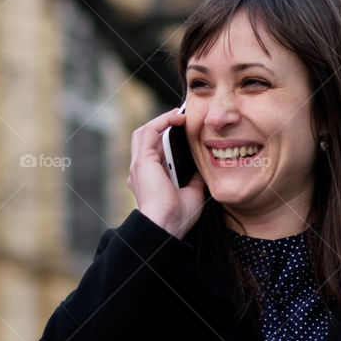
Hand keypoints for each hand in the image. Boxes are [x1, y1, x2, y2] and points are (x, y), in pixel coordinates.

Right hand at [127, 107, 205, 239]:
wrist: (166, 225)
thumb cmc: (178, 216)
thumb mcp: (191, 192)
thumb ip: (193, 178)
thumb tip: (201, 165)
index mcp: (150, 180)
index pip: (156, 152)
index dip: (169, 139)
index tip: (186, 131)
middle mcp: (141, 171)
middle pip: (148, 140)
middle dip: (164, 126)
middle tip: (184, 119)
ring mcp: (138, 165)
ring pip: (144, 133)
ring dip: (162, 120)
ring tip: (181, 114)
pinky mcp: (142, 160)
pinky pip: (148, 132)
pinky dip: (162, 121)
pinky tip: (177, 117)